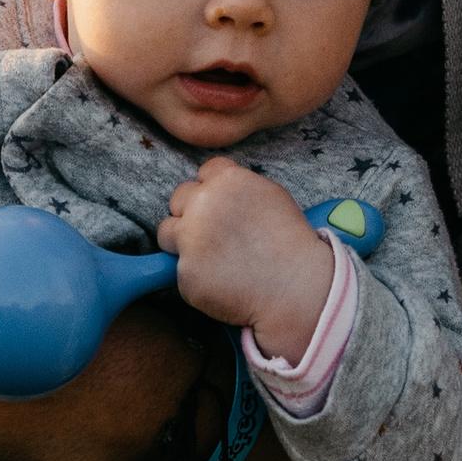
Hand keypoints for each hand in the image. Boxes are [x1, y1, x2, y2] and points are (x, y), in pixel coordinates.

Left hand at [160, 161, 333, 359]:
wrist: (295, 288)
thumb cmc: (290, 244)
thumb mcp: (270, 196)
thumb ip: (238, 188)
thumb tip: (217, 189)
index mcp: (226, 180)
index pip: (203, 172)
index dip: (212, 191)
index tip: (223, 209)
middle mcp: (203, 204)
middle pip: (179, 198)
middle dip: (192, 214)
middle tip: (215, 236)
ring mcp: (191, 238)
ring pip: (166, 232)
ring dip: (181, 242)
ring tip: (209, 258)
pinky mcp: (185, 272)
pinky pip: (180, 270)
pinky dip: (196, 277)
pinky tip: (221, 283)